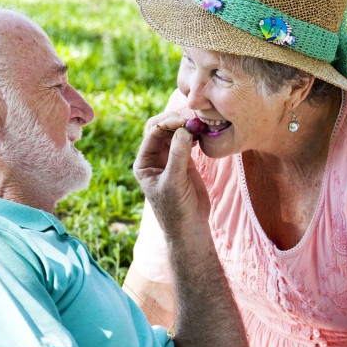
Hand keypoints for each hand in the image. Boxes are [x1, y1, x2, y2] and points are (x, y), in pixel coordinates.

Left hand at [133, 113, 209, 239]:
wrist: (190, 227)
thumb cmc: (176, 209)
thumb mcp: (174, 183)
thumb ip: (178, 156)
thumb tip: (183, 130)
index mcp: (144, 163)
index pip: (152, 134)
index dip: (167, 124)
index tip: (184, 122)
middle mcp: (154, 158)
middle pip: (161, 128)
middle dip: (174, 121)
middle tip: (191, 120)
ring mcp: (169, 158)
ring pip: (174, 132)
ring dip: (185, 126)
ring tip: (199, 125)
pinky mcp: (184, 161)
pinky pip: (186, 140)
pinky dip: (193, 134)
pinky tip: (202, 133)